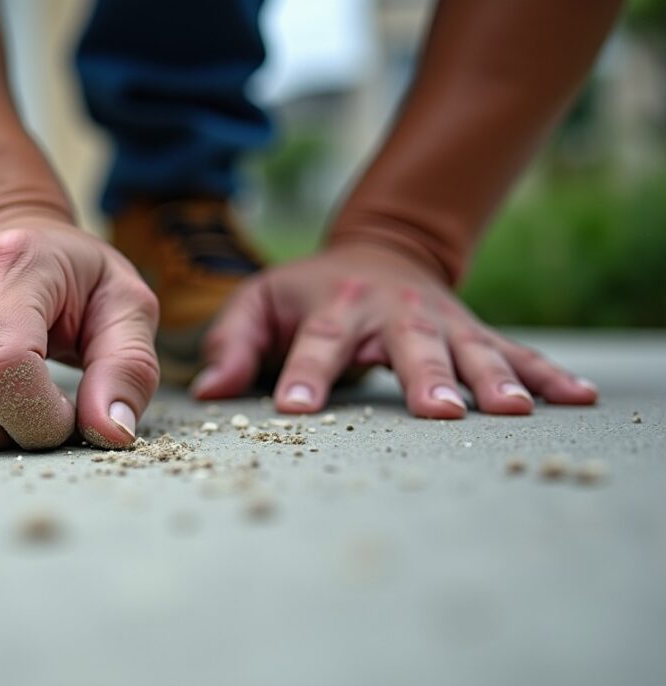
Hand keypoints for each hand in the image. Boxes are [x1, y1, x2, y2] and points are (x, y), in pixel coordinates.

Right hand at [0, 219, 159, 449]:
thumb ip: (128, 369)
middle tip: (37, 417)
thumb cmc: (78, 282)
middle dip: (2, 437)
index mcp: (12, 262)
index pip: (2, 367)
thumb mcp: (126, 308)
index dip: (37, 418)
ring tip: (8, 404)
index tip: (67, 418)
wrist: (15, 240)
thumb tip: (110, 434)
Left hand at [191, 244, 597, 416]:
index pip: (315, 342)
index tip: (295, 408)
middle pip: (407, 346)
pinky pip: (515, 353)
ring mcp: (439, 322)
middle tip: (438, 412)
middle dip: (423, 377)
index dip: (304, 374)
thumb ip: (232, 344)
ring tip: (511, 412)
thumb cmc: (306, 292)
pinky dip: (546, 374)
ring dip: (491, 379)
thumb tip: (209, 393)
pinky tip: (578, 398)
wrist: (380, 251)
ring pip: (468, 350)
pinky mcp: (472, 332)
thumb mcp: (259, 302)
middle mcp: (390, 312)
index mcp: (332, 305)